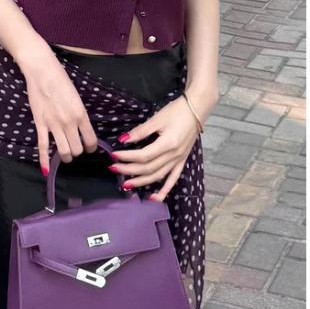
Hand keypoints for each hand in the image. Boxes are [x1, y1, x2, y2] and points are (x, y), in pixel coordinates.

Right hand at [23, 55, 98, 172]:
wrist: (42, 71)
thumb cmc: (61, 80)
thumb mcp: (77, 98)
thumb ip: (80, 115)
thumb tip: (82, 128)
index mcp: (81, 114)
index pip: (91, 141)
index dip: (91, 147)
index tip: (89, 147)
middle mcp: (69, 122)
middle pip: (77, 149)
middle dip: (77, 151)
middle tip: (75, 147)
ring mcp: (54, 125)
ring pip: (63, 151)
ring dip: (66, 156)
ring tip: (65, 154)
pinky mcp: (40, 124)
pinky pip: (43, 146)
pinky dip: (44, 160)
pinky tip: (45, 171)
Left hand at [108, 86, 216, 201]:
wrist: (196, 109)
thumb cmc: (177, 111)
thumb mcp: (157, 118)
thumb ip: (140, 131)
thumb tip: (123, 140)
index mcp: (168, 144)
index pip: (143, 156)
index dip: (127, 157)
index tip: (113, 155)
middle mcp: (174, 156)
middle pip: (148, 168)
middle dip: (129, 170)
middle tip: (113, 168)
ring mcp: (179, 160)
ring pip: (158, 176)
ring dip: (141, 182)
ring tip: (126, 184)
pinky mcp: (182, 161)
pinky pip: (173, 180)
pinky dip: (164, 191)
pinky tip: (153, 198)